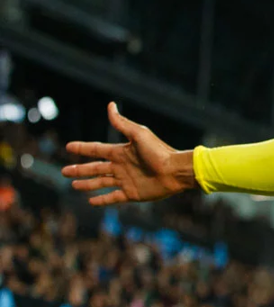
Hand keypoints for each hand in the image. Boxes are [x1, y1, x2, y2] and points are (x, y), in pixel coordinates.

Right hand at [61, 102, 195, 205]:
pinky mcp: (132, 194)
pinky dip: (101, 200)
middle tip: (64, 171)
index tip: (69, 146)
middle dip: (79, 170)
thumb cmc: (159, 152)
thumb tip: (110, 105)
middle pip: (95, 168)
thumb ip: (122, 123)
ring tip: (73, 185)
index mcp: (121, 152)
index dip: (83, 148)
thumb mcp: (139, 135)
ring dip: (87, 184)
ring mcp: (126, 180)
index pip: (97, 149)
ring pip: (101, 183)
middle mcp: (121, 166)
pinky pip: (113, 197)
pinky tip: (90, 201)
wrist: (175, 171)